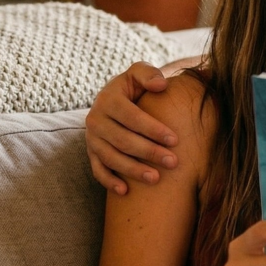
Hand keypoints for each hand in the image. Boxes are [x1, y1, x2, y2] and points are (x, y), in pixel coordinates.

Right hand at [86, 62, 177, 193]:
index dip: (153, 129)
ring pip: (110, 157)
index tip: (175, 140)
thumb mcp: (138, 73)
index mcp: (108, 99)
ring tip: (156, 178)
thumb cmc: (134, 87)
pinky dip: (109, 181)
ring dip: (132, 170)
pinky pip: (97, 170)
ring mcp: (91, 138)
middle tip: (173, 162)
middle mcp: (95, 119)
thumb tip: (161, 85)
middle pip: (122, 140)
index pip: (131, 117)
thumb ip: (148, 74)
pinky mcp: (91, 153)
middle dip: (149, 152)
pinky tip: (125, 191)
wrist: (113, 100)